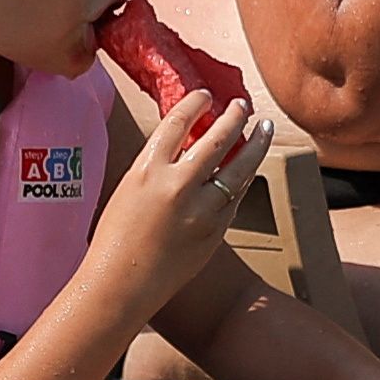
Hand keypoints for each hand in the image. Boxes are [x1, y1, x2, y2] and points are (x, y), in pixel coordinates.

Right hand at [105, 89, 278, 303]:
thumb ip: (157, 165)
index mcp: (147, 170)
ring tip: (264, 127)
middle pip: (217, 138)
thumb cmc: (115, 238)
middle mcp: (177, 185)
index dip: (195, 103)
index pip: (178, 122)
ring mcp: (200, 209)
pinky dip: (242, 179)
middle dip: (235, 115)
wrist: (122, 285)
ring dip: (256, 143)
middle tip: (243, 104)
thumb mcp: (129, 188)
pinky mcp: (215, 230)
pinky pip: (234, 197)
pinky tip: (247, 168)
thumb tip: (186, 142)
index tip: (205, 95)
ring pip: (239, 167)